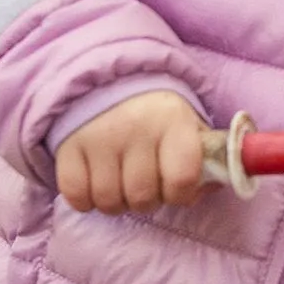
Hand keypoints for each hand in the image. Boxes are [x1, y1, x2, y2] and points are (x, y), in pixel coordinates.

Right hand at [55, 90, 206, 212]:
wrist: (110, 81)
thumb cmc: (157, 117)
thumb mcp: (189, 127)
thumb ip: (207, 159)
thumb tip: (214, 186)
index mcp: (173, 122)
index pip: (182, 180)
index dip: (180, 194)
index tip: (175, 188)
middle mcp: (136, 128)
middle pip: (142, 198)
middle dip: (147, 201)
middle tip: (145, 185)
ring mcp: (99, 137)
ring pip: (109, 201)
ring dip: (116, 202)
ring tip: (121, 184)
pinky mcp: (68, 146)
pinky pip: (76, 195)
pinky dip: (86, 199)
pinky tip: (95, 185)